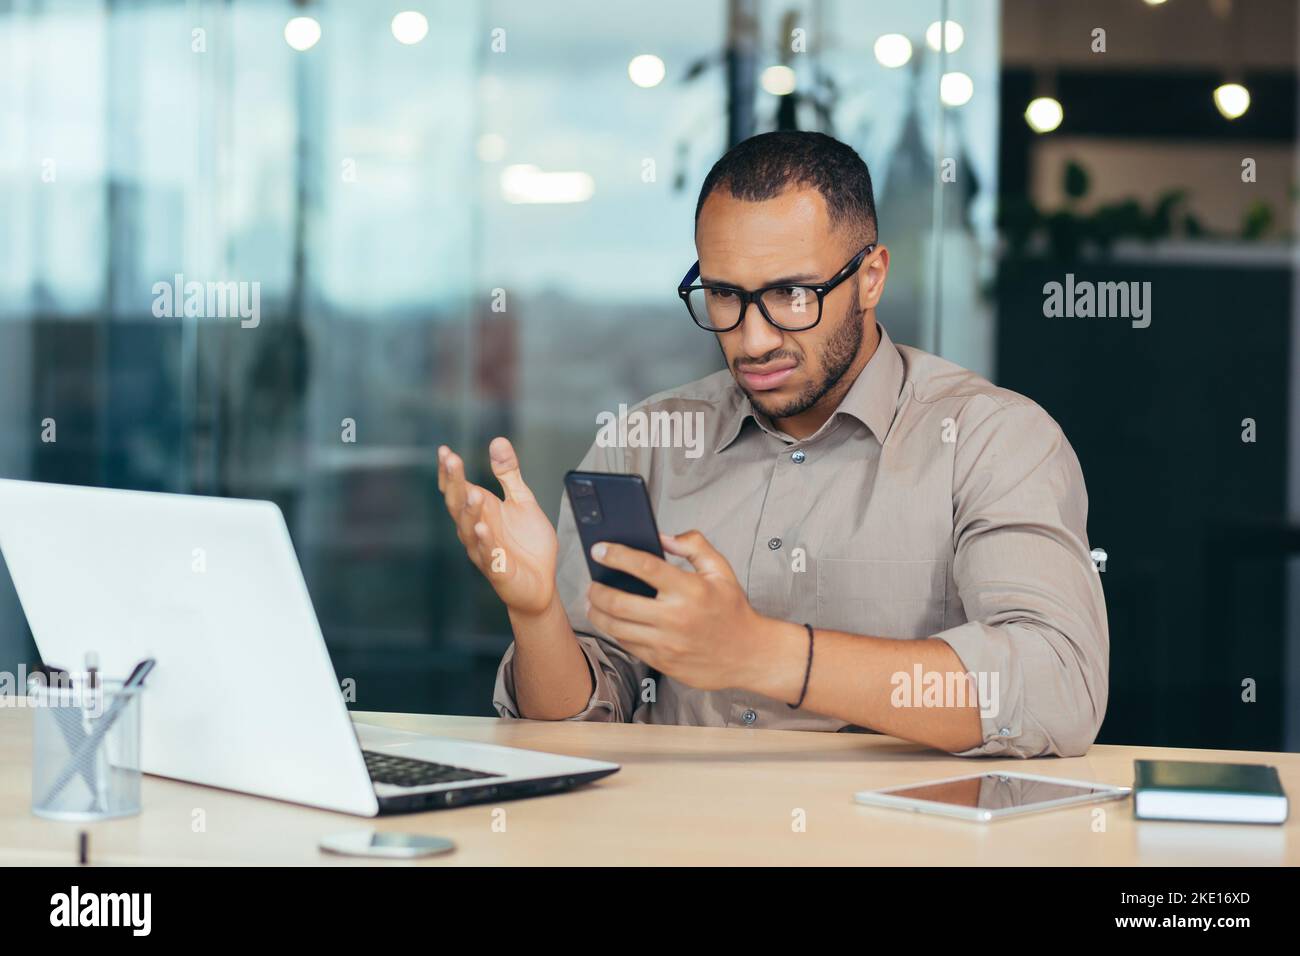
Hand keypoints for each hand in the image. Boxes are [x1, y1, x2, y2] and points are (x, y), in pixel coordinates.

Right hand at [438, 437, 557, 615]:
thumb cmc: (526, 543)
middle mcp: (475, 530)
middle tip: (452, 460)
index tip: (444, 450)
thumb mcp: (522, 500)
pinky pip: (488, 555)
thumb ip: (509, 473)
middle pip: (458, 505)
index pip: (457, 489)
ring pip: (469, 530)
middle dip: (454, 483)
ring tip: (472, 492)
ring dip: (470, 511)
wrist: (541, 582)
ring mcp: (484, 551)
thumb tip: (498, 440)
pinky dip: (484, 542)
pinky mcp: (498, 570)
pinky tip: (483, 529)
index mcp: (480, 512)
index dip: (449, 472)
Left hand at [585, 530, 789, 692]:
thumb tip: (663, 537)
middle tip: (592, 582)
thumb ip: (694, 545)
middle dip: (597, 590)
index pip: (644, 566)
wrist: (750, 654)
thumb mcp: (721, 570)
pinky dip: (614, 631)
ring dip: (598, 613)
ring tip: (594, 602)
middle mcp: (675, 617)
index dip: (617, 555)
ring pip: (617, 627)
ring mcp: (666, 643)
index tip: (599, 549)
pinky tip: (612, 621)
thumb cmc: (733, 611)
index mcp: (690, 589)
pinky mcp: (662, 661)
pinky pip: (628, 645)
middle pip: (619, 602)